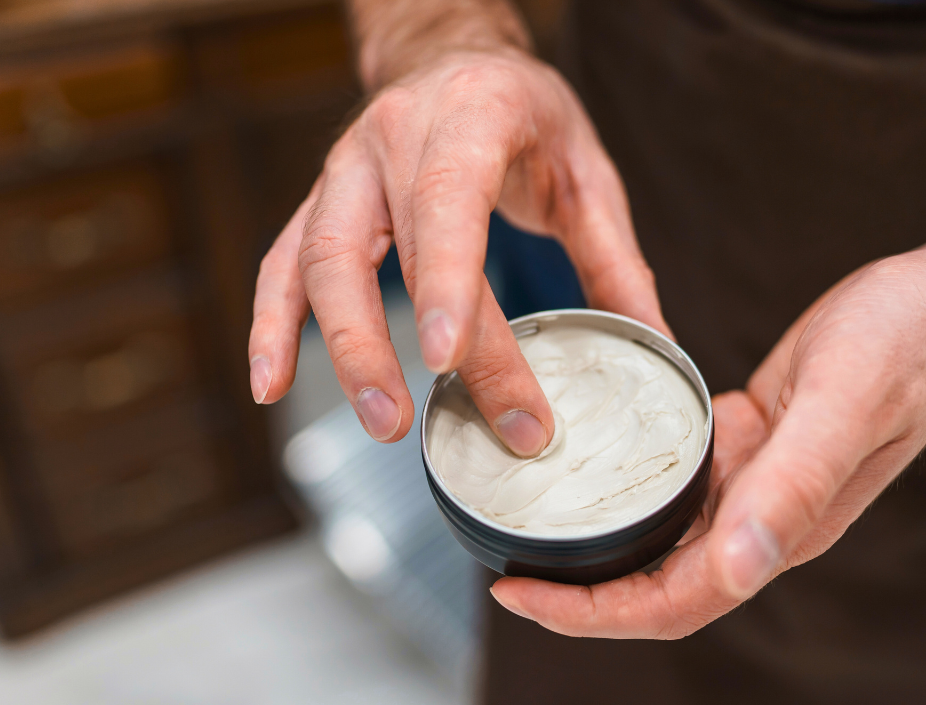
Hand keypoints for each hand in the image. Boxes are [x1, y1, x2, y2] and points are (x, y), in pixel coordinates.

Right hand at [248, 49, 664, 452]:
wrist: (459, 59)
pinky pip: (283, 262)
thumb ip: (616, 260)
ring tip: (380, 420)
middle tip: (425, 424)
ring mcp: (347, 168)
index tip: (450, 361)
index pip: (449, 200)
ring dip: (342, 347)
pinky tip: (272, 382)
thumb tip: (653, 344)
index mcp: (472, 116)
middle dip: (400, 344)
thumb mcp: (586, 171)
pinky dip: (274, 324)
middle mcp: (395, 136)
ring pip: (319, 258)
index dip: (446, 282)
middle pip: (385, 249)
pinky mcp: (323, 200)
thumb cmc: (525, 113)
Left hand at [486, 70, 925, 637]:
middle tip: (502, 573)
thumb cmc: (907, 346)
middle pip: (659, 585)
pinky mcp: (749, 442)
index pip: (676, 601)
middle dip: (580, 596)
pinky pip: (678, 483)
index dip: (596, 614)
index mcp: (782, 527)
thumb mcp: (844, 405)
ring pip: (664, 539)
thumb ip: (794, 488)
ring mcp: (756, 482)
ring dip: (597, 545)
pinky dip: (626, 487)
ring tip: (525, 527)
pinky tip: (586, 463)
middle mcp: (763, 517)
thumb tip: (736, 571)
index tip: (520, 597)